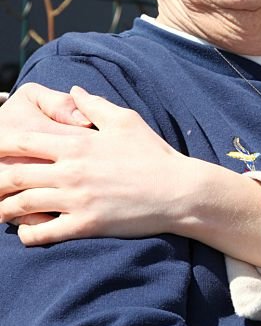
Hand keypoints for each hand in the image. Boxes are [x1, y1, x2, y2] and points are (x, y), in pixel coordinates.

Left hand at [0, 85, 193, 243]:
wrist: (178, 191)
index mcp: (77, 143)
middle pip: (15, 174)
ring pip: (23, 204)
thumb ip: (94, 105)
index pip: (24, 141)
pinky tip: (25, 232)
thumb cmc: (153, 154)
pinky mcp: (85, 225)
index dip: (1, 145)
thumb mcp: (125, 120)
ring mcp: (76, 200)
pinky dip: (28, 234)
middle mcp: (71, 170)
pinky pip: (44, 233)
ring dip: (4, 209)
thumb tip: (74, 90)